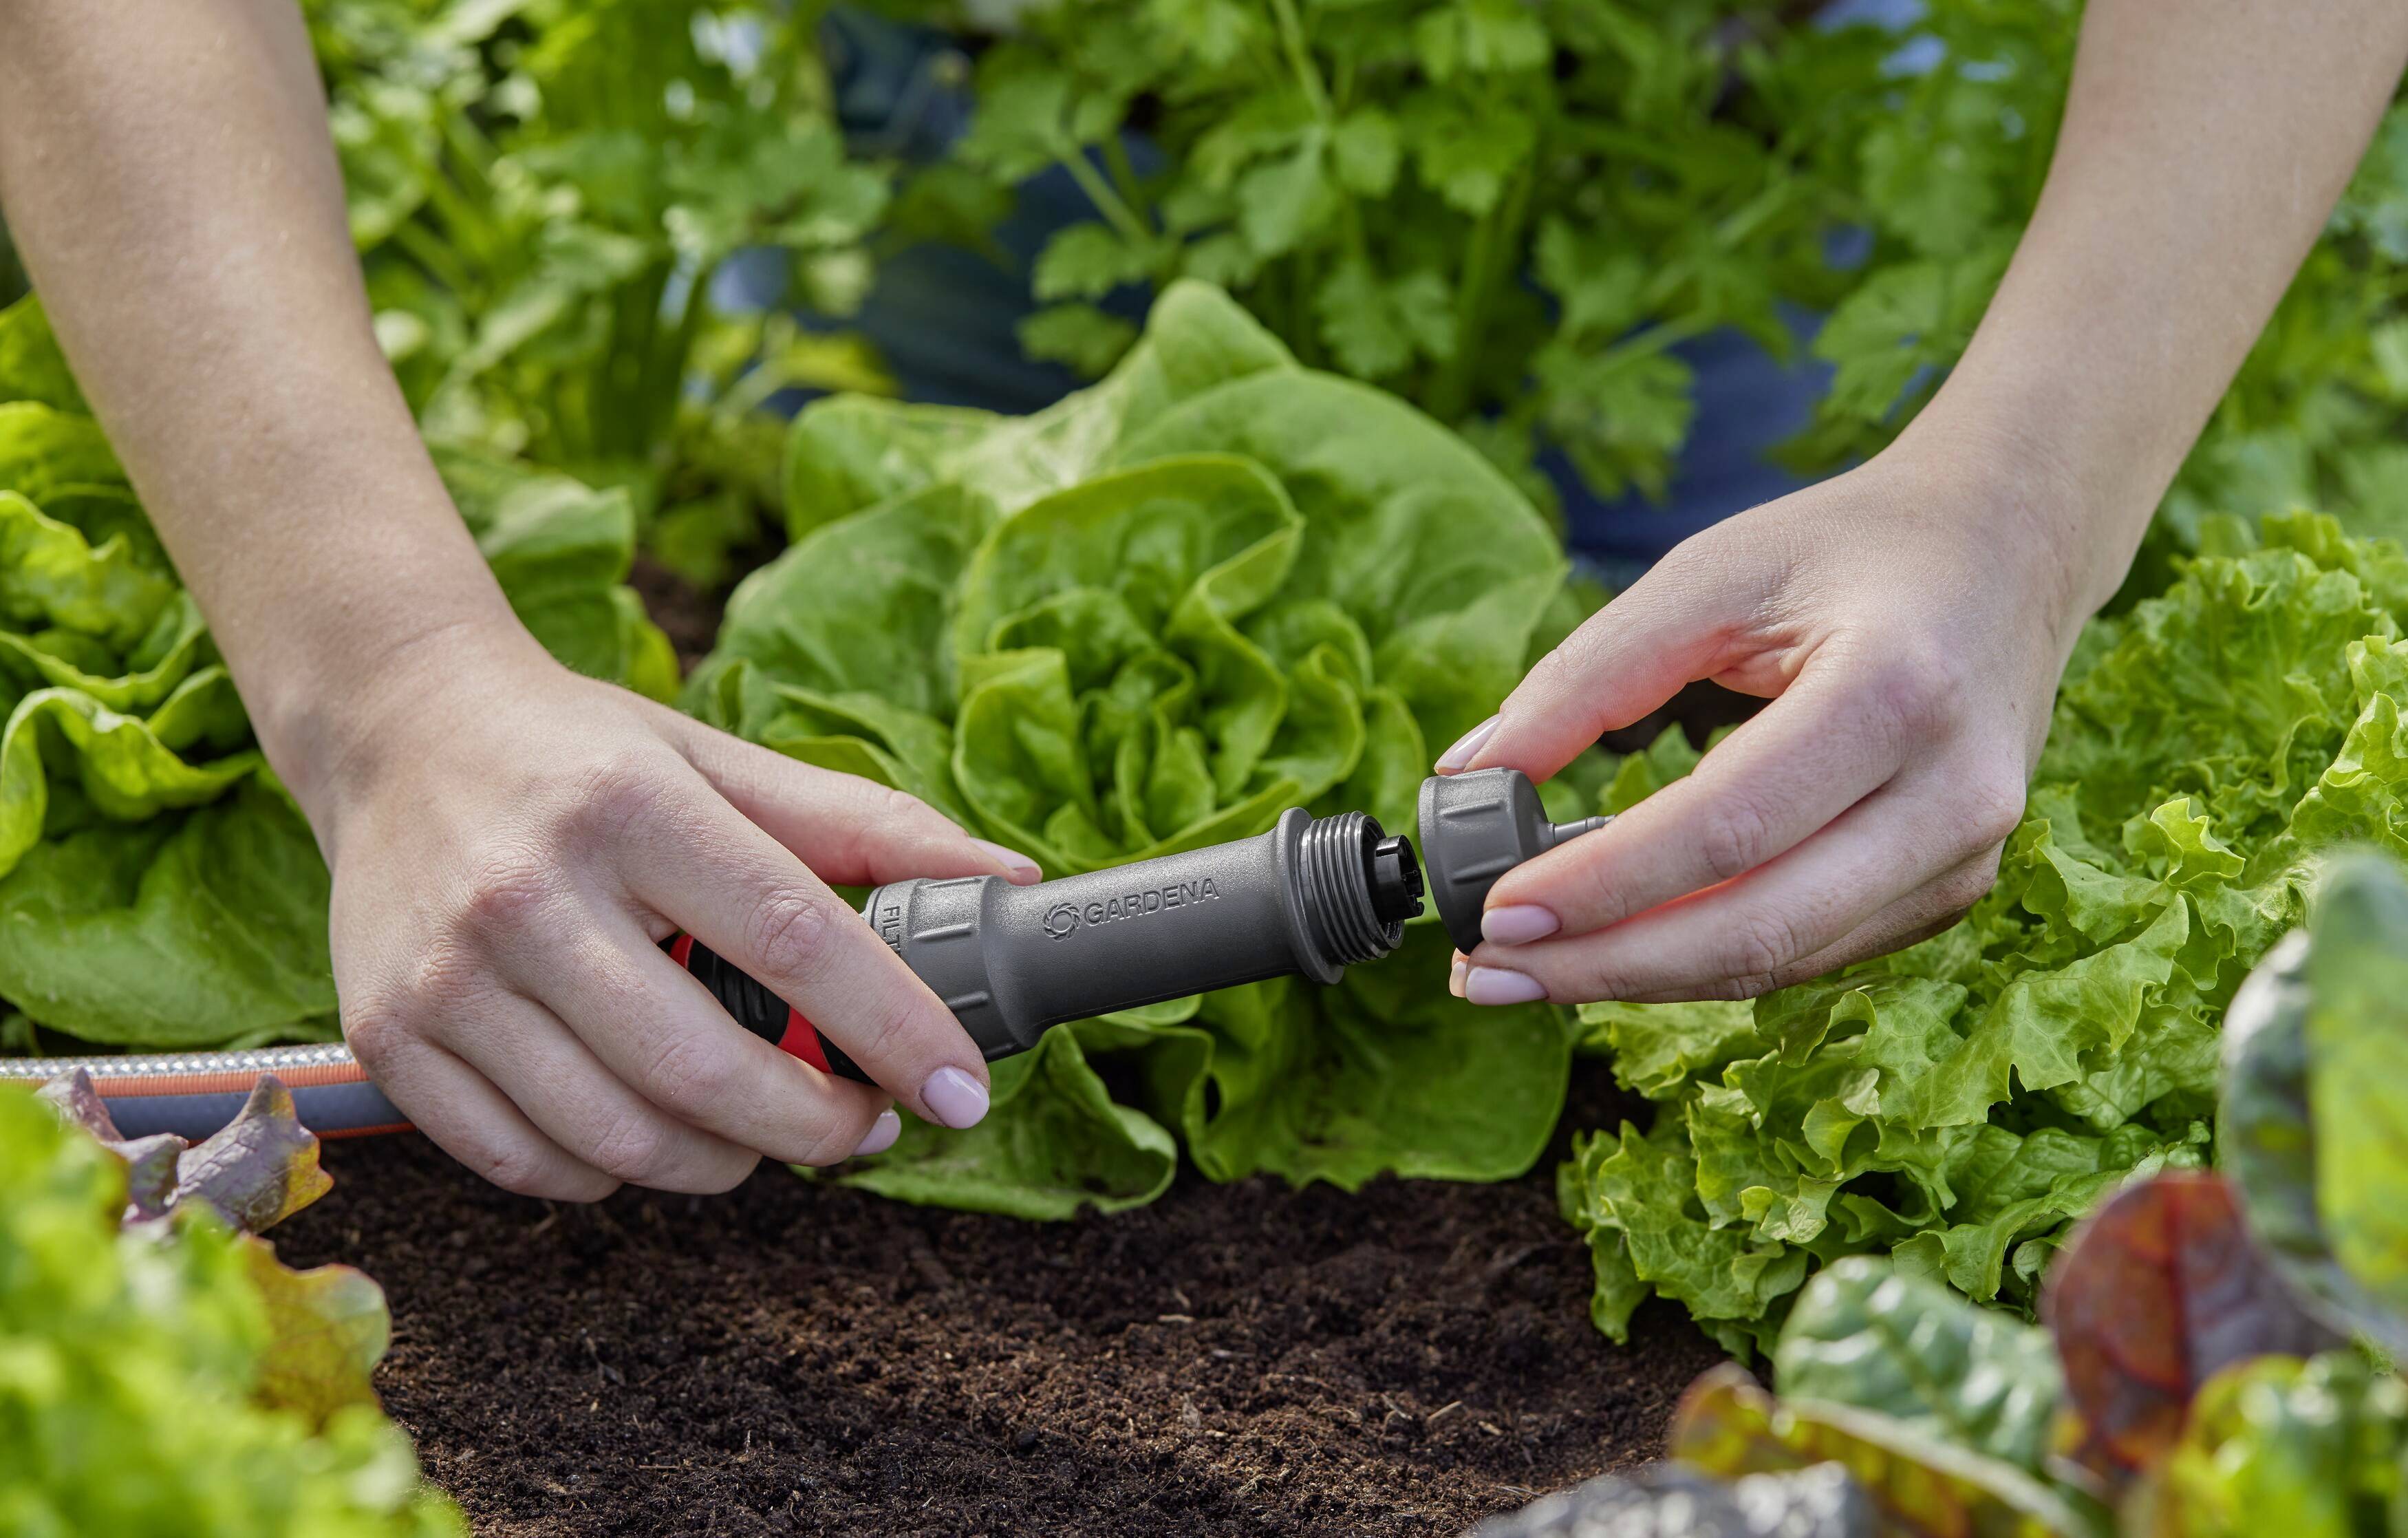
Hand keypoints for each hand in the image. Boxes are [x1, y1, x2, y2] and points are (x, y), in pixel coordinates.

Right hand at [282, 625, 1038, 1200]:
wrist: (394, 726)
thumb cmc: (583, 755)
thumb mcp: (721, 761)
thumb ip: (865, 825)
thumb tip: (1010, 881)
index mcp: (629, 807)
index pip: (791, 940)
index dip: (893, 1029)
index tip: (959, 1089)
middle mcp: (527, 890)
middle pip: (704, 1069)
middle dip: (816, 1126)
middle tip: (865, 1125)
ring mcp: (446, 972)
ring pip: (618, 1140)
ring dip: (725, 1163)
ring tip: (764, 1127)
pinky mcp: (388, 1036)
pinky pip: (526, 1165)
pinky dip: (613, 1174)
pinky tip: (650, 1128)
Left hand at [1439, 440, 2119, 1004]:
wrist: (2008, 552)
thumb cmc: (1848, 550)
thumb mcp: (1709, 575)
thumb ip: (1587, 675)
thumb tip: (1472, 772)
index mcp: (1898, 692)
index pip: (1726, 827)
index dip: (1603, 885)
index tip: (1495, 911)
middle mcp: (1953, 793)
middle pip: (1758, 927)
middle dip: (1606, 965)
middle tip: (1488, 970)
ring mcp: (1965, 857)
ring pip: (1779, 960)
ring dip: (1642, 979)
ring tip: (1525, 969)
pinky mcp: (1951, 889)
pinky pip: (1807, 953)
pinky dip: (1701, 961)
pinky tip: (1615, 949)